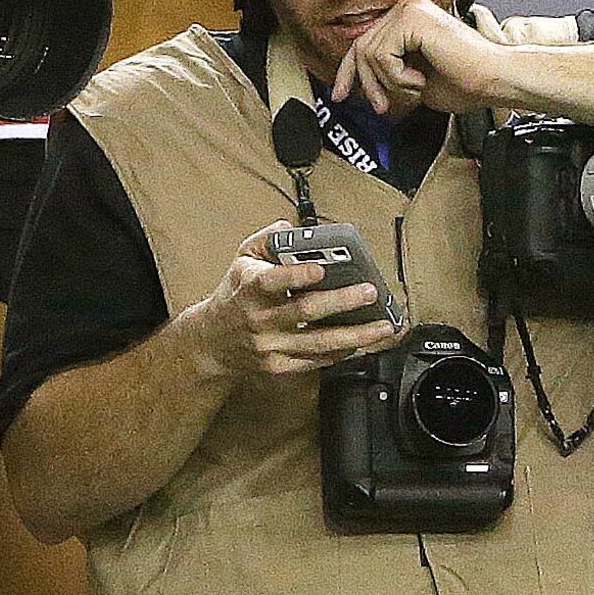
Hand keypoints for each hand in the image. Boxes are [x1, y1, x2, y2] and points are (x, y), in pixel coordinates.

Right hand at [178, 228, 401, 383]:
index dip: (296, 276)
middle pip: (304, 311)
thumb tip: (291, 228)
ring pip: (317, 343)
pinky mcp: (278, 366)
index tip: (320, 269)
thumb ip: (267, 241)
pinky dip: (342, 353)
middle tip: (370, 292)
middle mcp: (259, 319)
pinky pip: (315, 362)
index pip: (271, 281)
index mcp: (250, 288)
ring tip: (383, 326)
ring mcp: (269, 345)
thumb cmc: (235, 294)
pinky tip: (364, 344)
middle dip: (341, 302)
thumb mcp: (242, 260)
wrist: (211, 340)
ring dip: (355, 335)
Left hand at [333, 0, 509, 115]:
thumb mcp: (412, 80)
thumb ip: (387, 73)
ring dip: (389, 83)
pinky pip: (382, 53)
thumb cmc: (466, 82)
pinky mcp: (412, 18)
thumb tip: (357, 83)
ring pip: (369, 53)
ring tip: (415, 90)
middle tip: (382, 107)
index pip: (364, 42)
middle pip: (361, 48)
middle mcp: (407, 6)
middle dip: (368, 84)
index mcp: (409, 18)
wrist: (494, 80)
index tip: (341, 96)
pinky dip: (397, 76)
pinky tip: (420, 80)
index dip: (349, 72)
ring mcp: (409, 9)